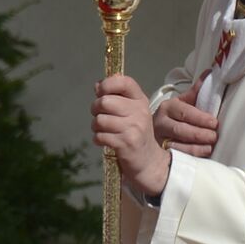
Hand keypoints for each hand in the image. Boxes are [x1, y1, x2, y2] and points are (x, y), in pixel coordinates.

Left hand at [92, 74, 171, 195]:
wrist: (149, 161)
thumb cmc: (136, 133)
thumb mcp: (132, 111)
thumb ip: (116, 97)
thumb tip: (97, 85)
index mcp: (140, 100)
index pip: (124, 82)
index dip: (107, 84)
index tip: (101, 92)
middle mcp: (139, 111)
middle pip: (105, 102)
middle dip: (95, 109)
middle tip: (100, 115)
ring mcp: (134, 127)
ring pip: (100, 120)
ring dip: (95, 126)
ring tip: (103, 130)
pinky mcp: (126, 143)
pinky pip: (100, 136)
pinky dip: (98, 139)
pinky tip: (105, 141)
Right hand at [153, 74, 218, 157]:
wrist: (155, 130)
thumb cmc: (175, 116)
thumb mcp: (184, 102)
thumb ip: (197, 90)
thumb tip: (211, 72)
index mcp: (168, 107)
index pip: (185, 112)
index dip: (200, 118)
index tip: (214, 123)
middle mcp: (160, 122)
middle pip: (181, 130)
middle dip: (200, 134)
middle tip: (214, 136)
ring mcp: (158, 139)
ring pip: (178, 145)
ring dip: (196, 147)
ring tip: (210, 146)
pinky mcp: (160, 153)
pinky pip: (176, 156)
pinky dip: (190, 157)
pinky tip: (201, 155)